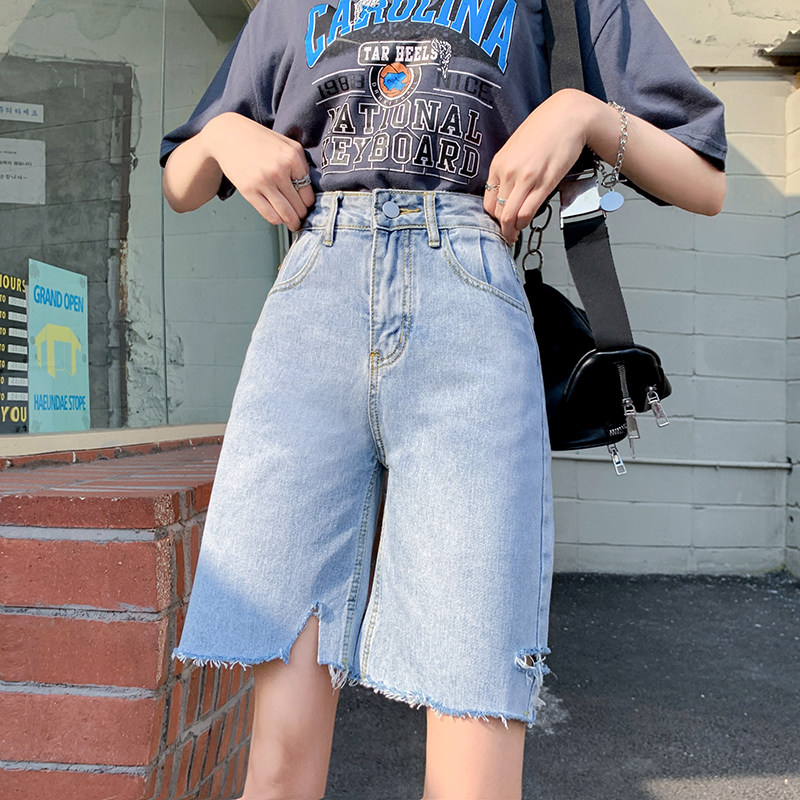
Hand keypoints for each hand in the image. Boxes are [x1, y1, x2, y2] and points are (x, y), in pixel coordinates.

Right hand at [202, 112, 314, 229]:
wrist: (228, 135)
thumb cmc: (259, 140)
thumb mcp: (286, 144)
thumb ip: (300, 165)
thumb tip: (309, 192)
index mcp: (292, 157)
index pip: (308, 193)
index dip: (308, 203)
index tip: (305, 206)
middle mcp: (279, 170)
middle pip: (299, 206)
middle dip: (301, 215)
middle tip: (300, 218)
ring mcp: (263, 181)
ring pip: (286, 214)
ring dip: (292, 222)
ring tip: (293, 224)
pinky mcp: (249, 190)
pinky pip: (270, 215)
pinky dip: (277, 220)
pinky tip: (278, 217)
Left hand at [484, 89, 595, 242]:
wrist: (568, 115)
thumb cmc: (544, 128)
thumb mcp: (516, 147)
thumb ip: (508, 169)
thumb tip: (505, 191)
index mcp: (498, 163)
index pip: (487, 201)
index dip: (492, 218)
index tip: (498, 223)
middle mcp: (508, 171)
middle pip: (497, 212)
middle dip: (501, 228)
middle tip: (506, 235)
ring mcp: (525, 178)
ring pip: (509, 216)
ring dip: (511, 231)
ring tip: (515, 235)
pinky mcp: (544, 182)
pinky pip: (527, 211)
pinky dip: (524, 224)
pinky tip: (525, 224)